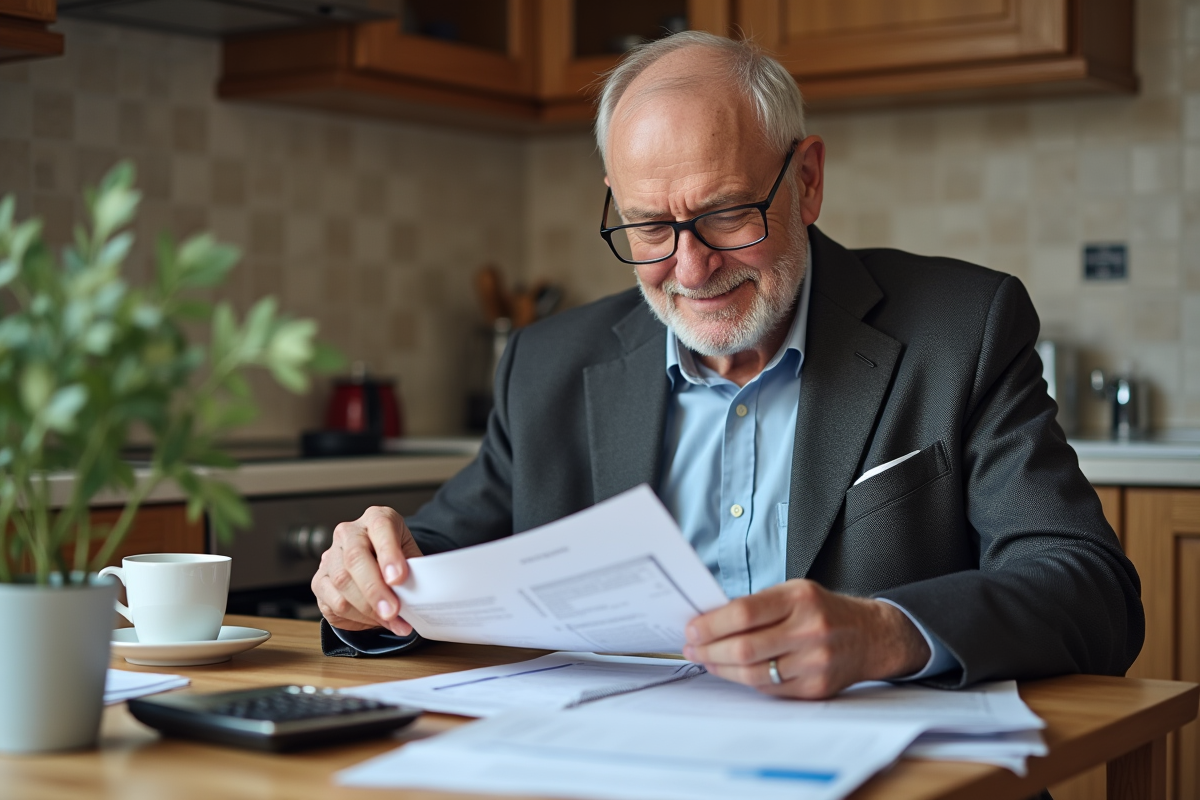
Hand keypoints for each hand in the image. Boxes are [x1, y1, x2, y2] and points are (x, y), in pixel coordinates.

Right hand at [312, 506, 423, 636]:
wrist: (377, 566)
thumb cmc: (397, 559)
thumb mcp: (411, 556)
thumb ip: (414, 571)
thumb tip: (421, 595)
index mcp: (376, 518)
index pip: (380, 528)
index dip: (389, 554)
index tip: (398, 579)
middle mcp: (349, 533)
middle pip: (355, 558)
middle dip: (375, 589)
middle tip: (393, 611)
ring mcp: (330, 556)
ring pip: (342, 583)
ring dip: (368, 609)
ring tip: (392, 621)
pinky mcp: (320, 581)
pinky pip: (334, 603)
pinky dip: (358, 617)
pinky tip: (375, 621)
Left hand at [681, 579, 930, 698]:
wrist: (870, 636)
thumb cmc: (822, 610)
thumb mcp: (794, 592)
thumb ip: (756, 605)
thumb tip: (709, 620)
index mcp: (800, 599)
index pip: (744, 613)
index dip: (711, 624)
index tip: (691, 628)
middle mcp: (810, 630)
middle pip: (744, 648)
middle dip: (709, 650)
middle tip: (691, 647)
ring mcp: (815, 662)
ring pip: (753, 674)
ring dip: (721, 668)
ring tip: (706, 659)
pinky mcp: (816, 688)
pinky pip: (769, 689)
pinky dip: (744, 681)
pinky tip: (731, 672)